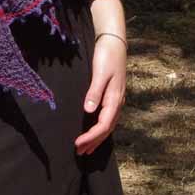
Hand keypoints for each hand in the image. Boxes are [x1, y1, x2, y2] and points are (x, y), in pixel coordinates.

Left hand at [74, 34, 126, 154]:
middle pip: (106, 129)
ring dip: (97, 138)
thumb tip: (89, 111)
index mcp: (115, 100)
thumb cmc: (107, 56)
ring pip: (107, 125)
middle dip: (93, 142)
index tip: (78, 144)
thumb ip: (95, 92)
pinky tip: (94, 130)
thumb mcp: (100, 73)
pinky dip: (100, 128)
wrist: (115, 42)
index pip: (103, 126)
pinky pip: (107, 118)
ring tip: (86, 148)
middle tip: (78, 152)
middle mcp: (117, 103)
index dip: (91, 137)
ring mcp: (116, 100)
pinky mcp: (112, 95)